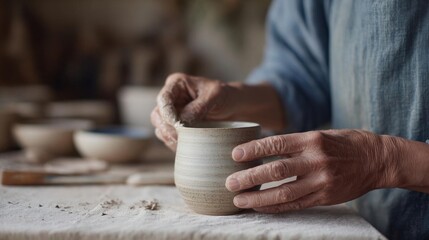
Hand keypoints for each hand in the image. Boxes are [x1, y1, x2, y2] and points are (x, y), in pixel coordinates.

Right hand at [151, 73, 234, 149]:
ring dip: (169, 138)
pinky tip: (185, 146)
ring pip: (160, 128)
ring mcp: (172, 113)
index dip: (167, 113)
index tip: (177, 125)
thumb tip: (182, 121)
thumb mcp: (215, 96)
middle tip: (178, 138)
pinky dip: (174, 143)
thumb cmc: (224, 96)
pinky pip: (169, 137)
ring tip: (184, 143)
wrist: (233, 107)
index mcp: (177, 84)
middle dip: (166, 128)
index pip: (164, 99)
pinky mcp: (176, 127)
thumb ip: (198, 107)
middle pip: (157, 115)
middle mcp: (171, 98)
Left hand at [225, 129, 400, 212]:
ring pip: (284, 193)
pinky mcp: (325, 197)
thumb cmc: (344, 142)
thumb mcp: (319, 134)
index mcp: (312, 139)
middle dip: (250, 178)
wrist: (376, 159)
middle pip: (276, 170)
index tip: (235, 155)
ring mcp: (321, 181)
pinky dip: (275, 207)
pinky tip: (259, 207)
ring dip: (258, 198)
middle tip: (230, 183)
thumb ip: (294, 144)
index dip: (254, 150)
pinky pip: (295, 204)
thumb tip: (262, 149)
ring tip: (239, 200)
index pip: (276, 143)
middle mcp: (316, 160)